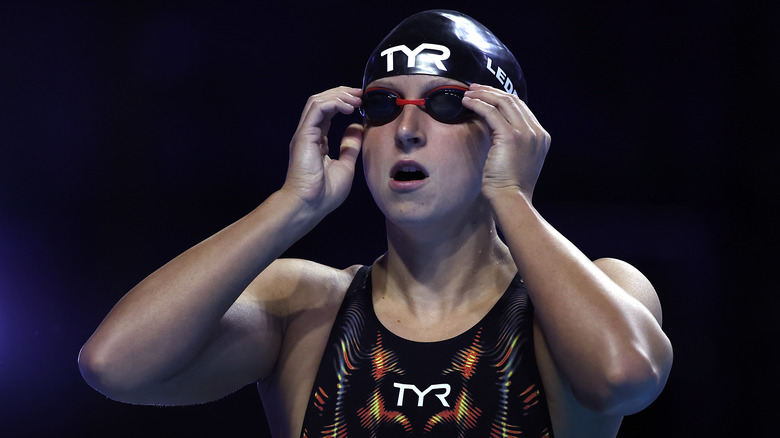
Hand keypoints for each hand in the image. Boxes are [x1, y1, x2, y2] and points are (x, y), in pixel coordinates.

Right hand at [282, 86, 363, 213]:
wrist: (309, 205)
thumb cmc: (324, 193)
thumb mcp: (345, 166)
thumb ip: (350, 147)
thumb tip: (357, 127)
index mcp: (317, 140)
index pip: (328, 112)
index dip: (344, 103)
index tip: (362, 101)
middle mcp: (309, 134)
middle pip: (322, 102)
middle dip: (342, 94)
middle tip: (361, 93)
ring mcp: (305, 133)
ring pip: (318, 101)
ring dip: (339, 96)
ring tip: (356, 99)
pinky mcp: (304, 135)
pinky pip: (317, 109)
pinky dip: (333, 103)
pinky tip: (348, 107)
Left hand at [462, 84, 549, 201]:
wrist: (512, 200)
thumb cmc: (510, 186)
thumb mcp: (516, 159)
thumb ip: (510, 140)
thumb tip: (492, 123)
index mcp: (541, 137)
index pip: (521, 108)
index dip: (502, 98)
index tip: (486, 95)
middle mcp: (536, 132)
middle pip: (513, 101)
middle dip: (491, 92)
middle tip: (474, 88)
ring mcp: (526, 133)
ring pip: (503, 102)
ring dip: (483, 95)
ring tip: (468, 93)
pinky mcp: (511, 136)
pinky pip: (491, 112)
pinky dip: (478, 104)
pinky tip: (467, 103)